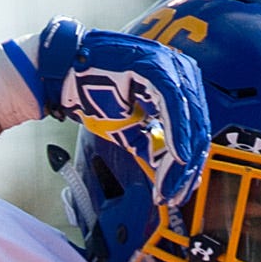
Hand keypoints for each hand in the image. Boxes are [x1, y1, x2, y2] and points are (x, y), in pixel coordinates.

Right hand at [19, 21, 209, 205]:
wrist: (63, 72)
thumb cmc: (93, 92)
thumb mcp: (128, 127)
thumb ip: (150, 146)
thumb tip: (167, 174)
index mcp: (178, 82)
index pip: (195, 128)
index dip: (190, 164)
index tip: (182, 190)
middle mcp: (179, 71)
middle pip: (197, 127)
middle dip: (187, 169)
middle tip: (177, 196)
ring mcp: (169, 65)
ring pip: (190, 120)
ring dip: (181, 160)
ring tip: (170, 187)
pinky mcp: (155, 66)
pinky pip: (174, 107)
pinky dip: (176, 136)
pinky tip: (175, 159)